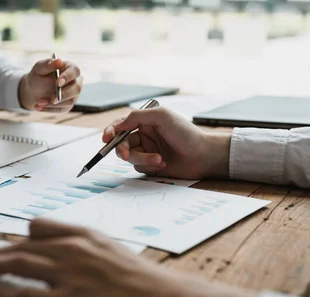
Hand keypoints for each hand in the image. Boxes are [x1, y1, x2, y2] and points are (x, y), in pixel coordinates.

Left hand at [0, 218, 254, 296]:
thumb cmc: (145, 279)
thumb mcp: (114, 252)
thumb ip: (88, 251)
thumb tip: (71, 259)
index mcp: (84, 234)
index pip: (40, 226)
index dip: (22, 236)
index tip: (11, 242)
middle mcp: (72, 248)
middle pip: (22, 244)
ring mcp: (69, 273)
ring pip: (19, 263)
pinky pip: (28, 294)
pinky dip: (7, 294)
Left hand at [19, 57, 82, 112]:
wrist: (33, 89)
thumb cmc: (38, 76)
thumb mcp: (39, 68)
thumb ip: (48, 64)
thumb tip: (59, 61)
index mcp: (70, 68)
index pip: (75, 71)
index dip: (68, 77)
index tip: (58, 82)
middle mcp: (75, 82)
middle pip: (77, 88)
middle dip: (64, 94)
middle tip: (52, 99)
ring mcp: (72, 94)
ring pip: (70, 101)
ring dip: (54, 104)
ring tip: (39, 102)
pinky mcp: (67, 105)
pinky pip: (62, 109)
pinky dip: (50, 109)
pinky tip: (39, 107)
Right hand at [102, 107, 230, 179]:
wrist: (202, 155)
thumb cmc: (185, 132)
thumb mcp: (161, 116)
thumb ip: (136, 117)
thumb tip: (118, 125)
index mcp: (144, 122)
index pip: (120, 125)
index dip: (110, 131)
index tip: (106, 138)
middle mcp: (143, 136)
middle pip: (120, 144)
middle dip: (121, 150)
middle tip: (124, 155)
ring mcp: (146, 151)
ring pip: (129, 157)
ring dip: (142, 159)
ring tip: (159, 159)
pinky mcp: (150, 166)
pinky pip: (138, 167)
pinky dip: (149, 166)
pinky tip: (163, 164)